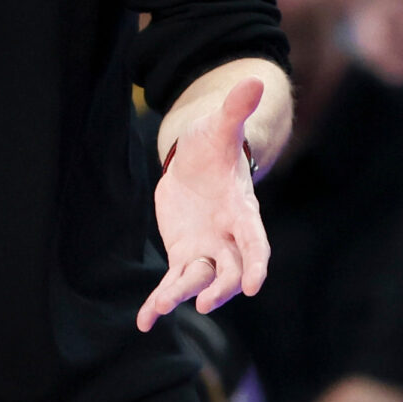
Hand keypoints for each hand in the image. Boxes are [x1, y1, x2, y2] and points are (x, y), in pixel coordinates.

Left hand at [137, 78, 269, 330]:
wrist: (197, 159)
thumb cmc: (214, 143)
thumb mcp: (219, 126)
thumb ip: (236, 110)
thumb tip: (255, 79)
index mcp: (241, 211)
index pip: (256, 241)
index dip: (257, 263)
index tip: (256, 285)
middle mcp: (228, 238)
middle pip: (232, 270)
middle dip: (222, 288)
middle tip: (206, 302)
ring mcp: (207, 250)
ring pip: (201, 280)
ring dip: (183, 296)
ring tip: (158, 310)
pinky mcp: (183, 256)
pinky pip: (174, 284)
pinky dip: (161, 303)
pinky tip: (145, 321)